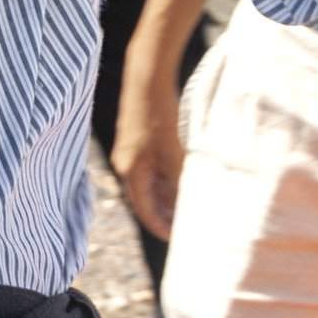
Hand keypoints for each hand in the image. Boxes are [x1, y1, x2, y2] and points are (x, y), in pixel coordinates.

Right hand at [109, 71, 184, 241]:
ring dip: (169, 196)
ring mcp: (131, 152)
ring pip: (151, 184)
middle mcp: (126, 165)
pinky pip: (153, 169)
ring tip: (191, 206)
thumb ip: (179, 181)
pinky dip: (167, 179)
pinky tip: (185, 178)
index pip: (145, 211)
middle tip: (189, 227)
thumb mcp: (172, 151)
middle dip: (167, 214)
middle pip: (146, 200)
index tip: (180, 240)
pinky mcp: (138, 141)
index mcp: (130, 171)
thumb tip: (189, 206)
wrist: (146, 77)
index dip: (162, 228)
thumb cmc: (157, 114)